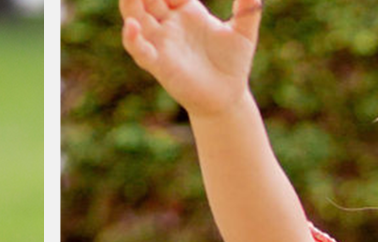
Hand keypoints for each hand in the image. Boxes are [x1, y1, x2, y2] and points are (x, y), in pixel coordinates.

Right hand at [120, 0, 263, 119]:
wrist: (227, 97)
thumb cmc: (233, 64)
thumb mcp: (244, 31)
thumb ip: (247, 8)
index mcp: (187, 11)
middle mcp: (169, 24)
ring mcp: (162, 42)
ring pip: (137, 17)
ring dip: (130, 4)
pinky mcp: (159, 64)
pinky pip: (140, 50)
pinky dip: (132, 39)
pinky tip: (132, 26)